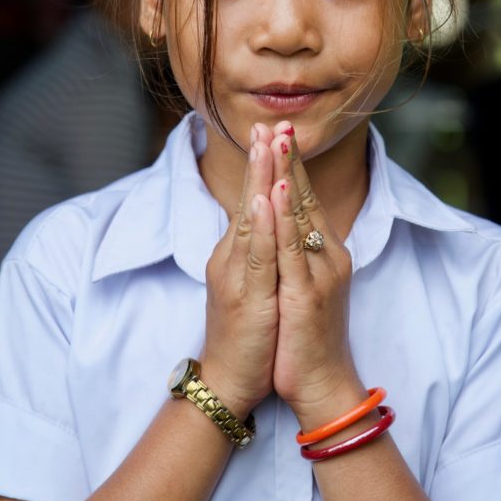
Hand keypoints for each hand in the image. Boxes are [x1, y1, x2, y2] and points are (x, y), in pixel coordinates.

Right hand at [200, 124, 278, 418]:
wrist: (228, 379)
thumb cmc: (245, 332)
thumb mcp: (251, 282)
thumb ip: (256, 251)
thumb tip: (267, 224)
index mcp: (237, 251)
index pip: (252, 198)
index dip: (263, 166)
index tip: (272, 131)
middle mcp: (231, 255)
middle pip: (247, 198)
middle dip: (260, 158)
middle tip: (268, 121)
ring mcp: (236, 273)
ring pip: (249, 218)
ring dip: (259, 179)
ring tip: (266, 144)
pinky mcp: (246, 294)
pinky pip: (254, 254)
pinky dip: (259, 224)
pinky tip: (264, 199)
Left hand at [267, 123, 361, 425]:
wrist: (320, 382)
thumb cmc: (306, 335)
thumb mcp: (302, 285)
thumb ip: (297, 253)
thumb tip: (285, 225)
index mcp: (322, 252)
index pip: (305, 198)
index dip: (292, 165)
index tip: (279, 132)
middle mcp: (326, 256)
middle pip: (305, 198)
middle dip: (291, 158)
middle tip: (281, 121)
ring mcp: (319, 273)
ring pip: (301, 215)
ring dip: (289, 174)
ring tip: (280, 141)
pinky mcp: (307, 294)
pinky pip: (292, 248)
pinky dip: (286, 217)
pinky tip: (280, 191)